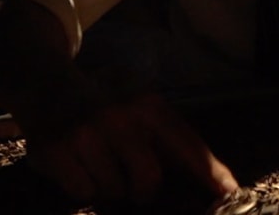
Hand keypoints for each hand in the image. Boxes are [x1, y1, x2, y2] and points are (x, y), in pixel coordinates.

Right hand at [19, 82, 238, 205]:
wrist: (47, 85)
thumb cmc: (103, 103)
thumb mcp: (138, 105)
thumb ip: (165, 137)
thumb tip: (204, 176)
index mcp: (149, 104)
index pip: (187, 143)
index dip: (210, 172)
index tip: (231, 193)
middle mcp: (124, 115)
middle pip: (149, 180)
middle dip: (140, 190)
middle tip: (127, 179)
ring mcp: (91, 132)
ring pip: (114, 191)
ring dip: (107, 187)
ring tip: (96, 162)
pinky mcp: (61, 149)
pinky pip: (83, 192)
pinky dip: (81, 187)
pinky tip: (75, 164)